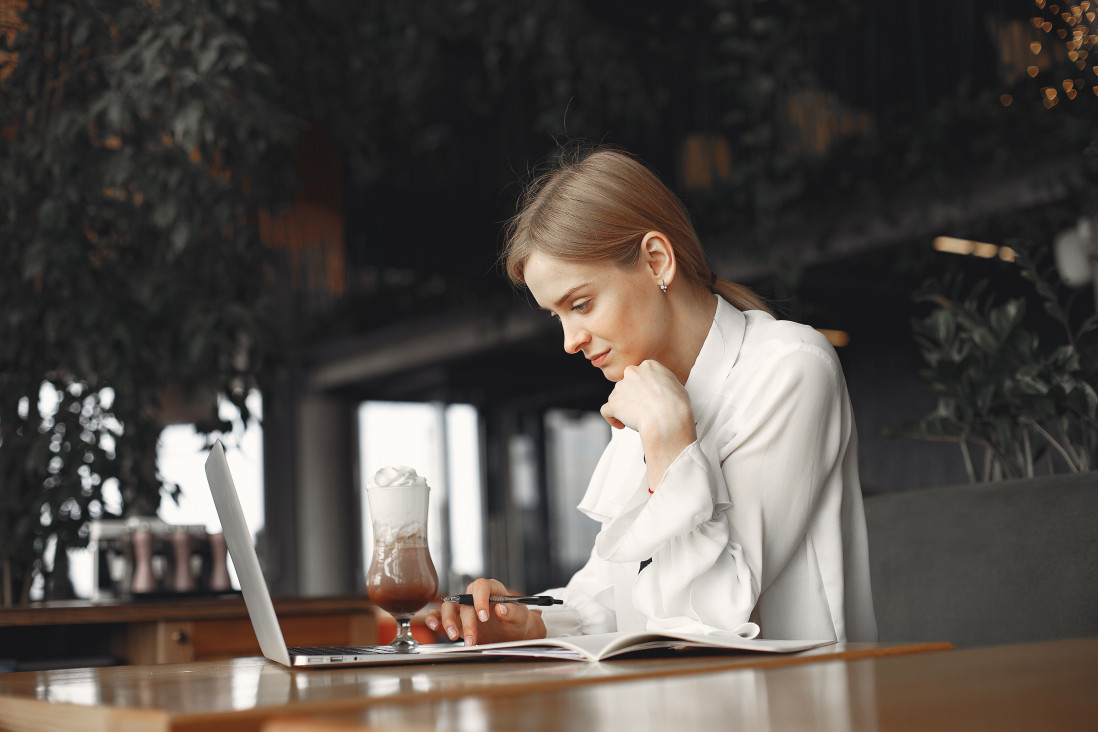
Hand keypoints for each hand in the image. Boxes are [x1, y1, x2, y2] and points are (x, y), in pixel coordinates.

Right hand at [425, 578, 546, 645]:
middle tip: (472, 640)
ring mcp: (463, 607)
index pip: (482, 586)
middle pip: (464, 601)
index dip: (480, 599)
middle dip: (467, 622)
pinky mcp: (455, 619)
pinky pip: (439, 615)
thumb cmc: (516, 621)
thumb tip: (501, 608)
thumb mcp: (521, 617)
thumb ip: (513, 612)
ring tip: (454, 637)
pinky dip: (434, 619)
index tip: (484, 617)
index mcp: (492, 589)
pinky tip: (434, 626)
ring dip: (449, 621)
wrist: (511, 633)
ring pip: (449, 607)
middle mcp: (474, 595)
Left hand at [600, 360, 696, 488]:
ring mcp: (621, 387)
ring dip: (623, 408)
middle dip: (631, 396)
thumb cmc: (676, 406)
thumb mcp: (677, 386)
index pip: (640, 375)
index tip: (647, 398)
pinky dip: (612, 418)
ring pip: (616, 396)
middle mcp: (632, 372)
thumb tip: (662, 389)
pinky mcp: (614, 403)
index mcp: (649, 366)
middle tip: (640, 410)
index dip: (642, 388)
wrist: (668, 419)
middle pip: (627, 384)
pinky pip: (606, 410)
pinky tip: (621, 425)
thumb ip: (663, 383)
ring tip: (634, 420)